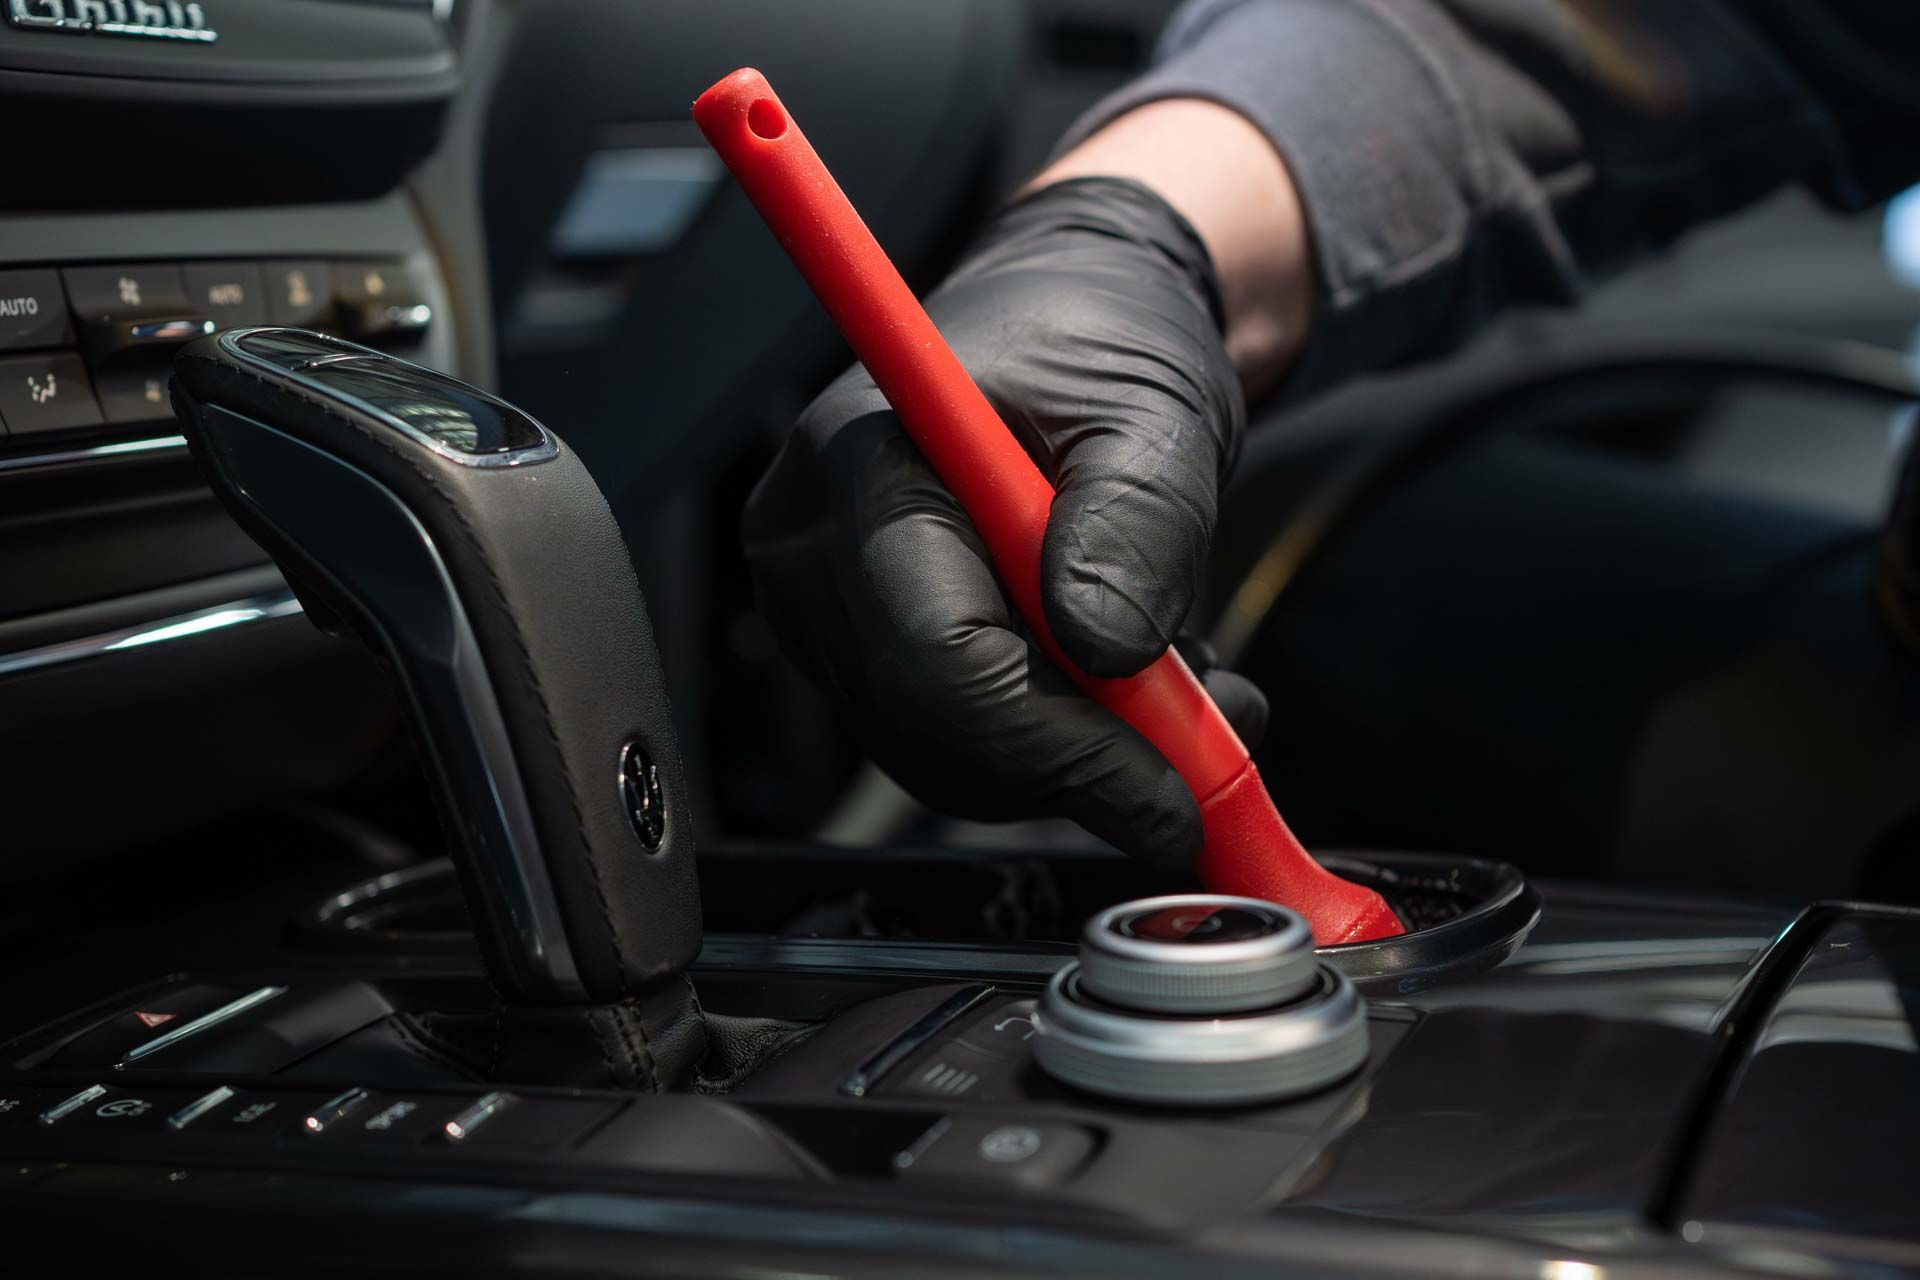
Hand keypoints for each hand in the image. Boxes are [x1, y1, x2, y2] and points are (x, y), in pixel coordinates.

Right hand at [743, 176, 1264, 868]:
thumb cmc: (1101, 340)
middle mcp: (811, 543)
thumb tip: (1106, 652)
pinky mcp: (856, 644)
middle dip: (1080, 764)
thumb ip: (1138, 525)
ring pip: (943, 754)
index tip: (1172, 796)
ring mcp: (821, 604)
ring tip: (1184, 691)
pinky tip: (1120, 684)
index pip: (933, 658)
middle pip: (931, 726)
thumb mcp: (1155, 412)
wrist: (1071, 321)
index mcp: (863, 461)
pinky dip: (1049, 743)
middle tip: (1212, 748)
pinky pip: (947, 740)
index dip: (1058, 749)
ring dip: (1077, 758)